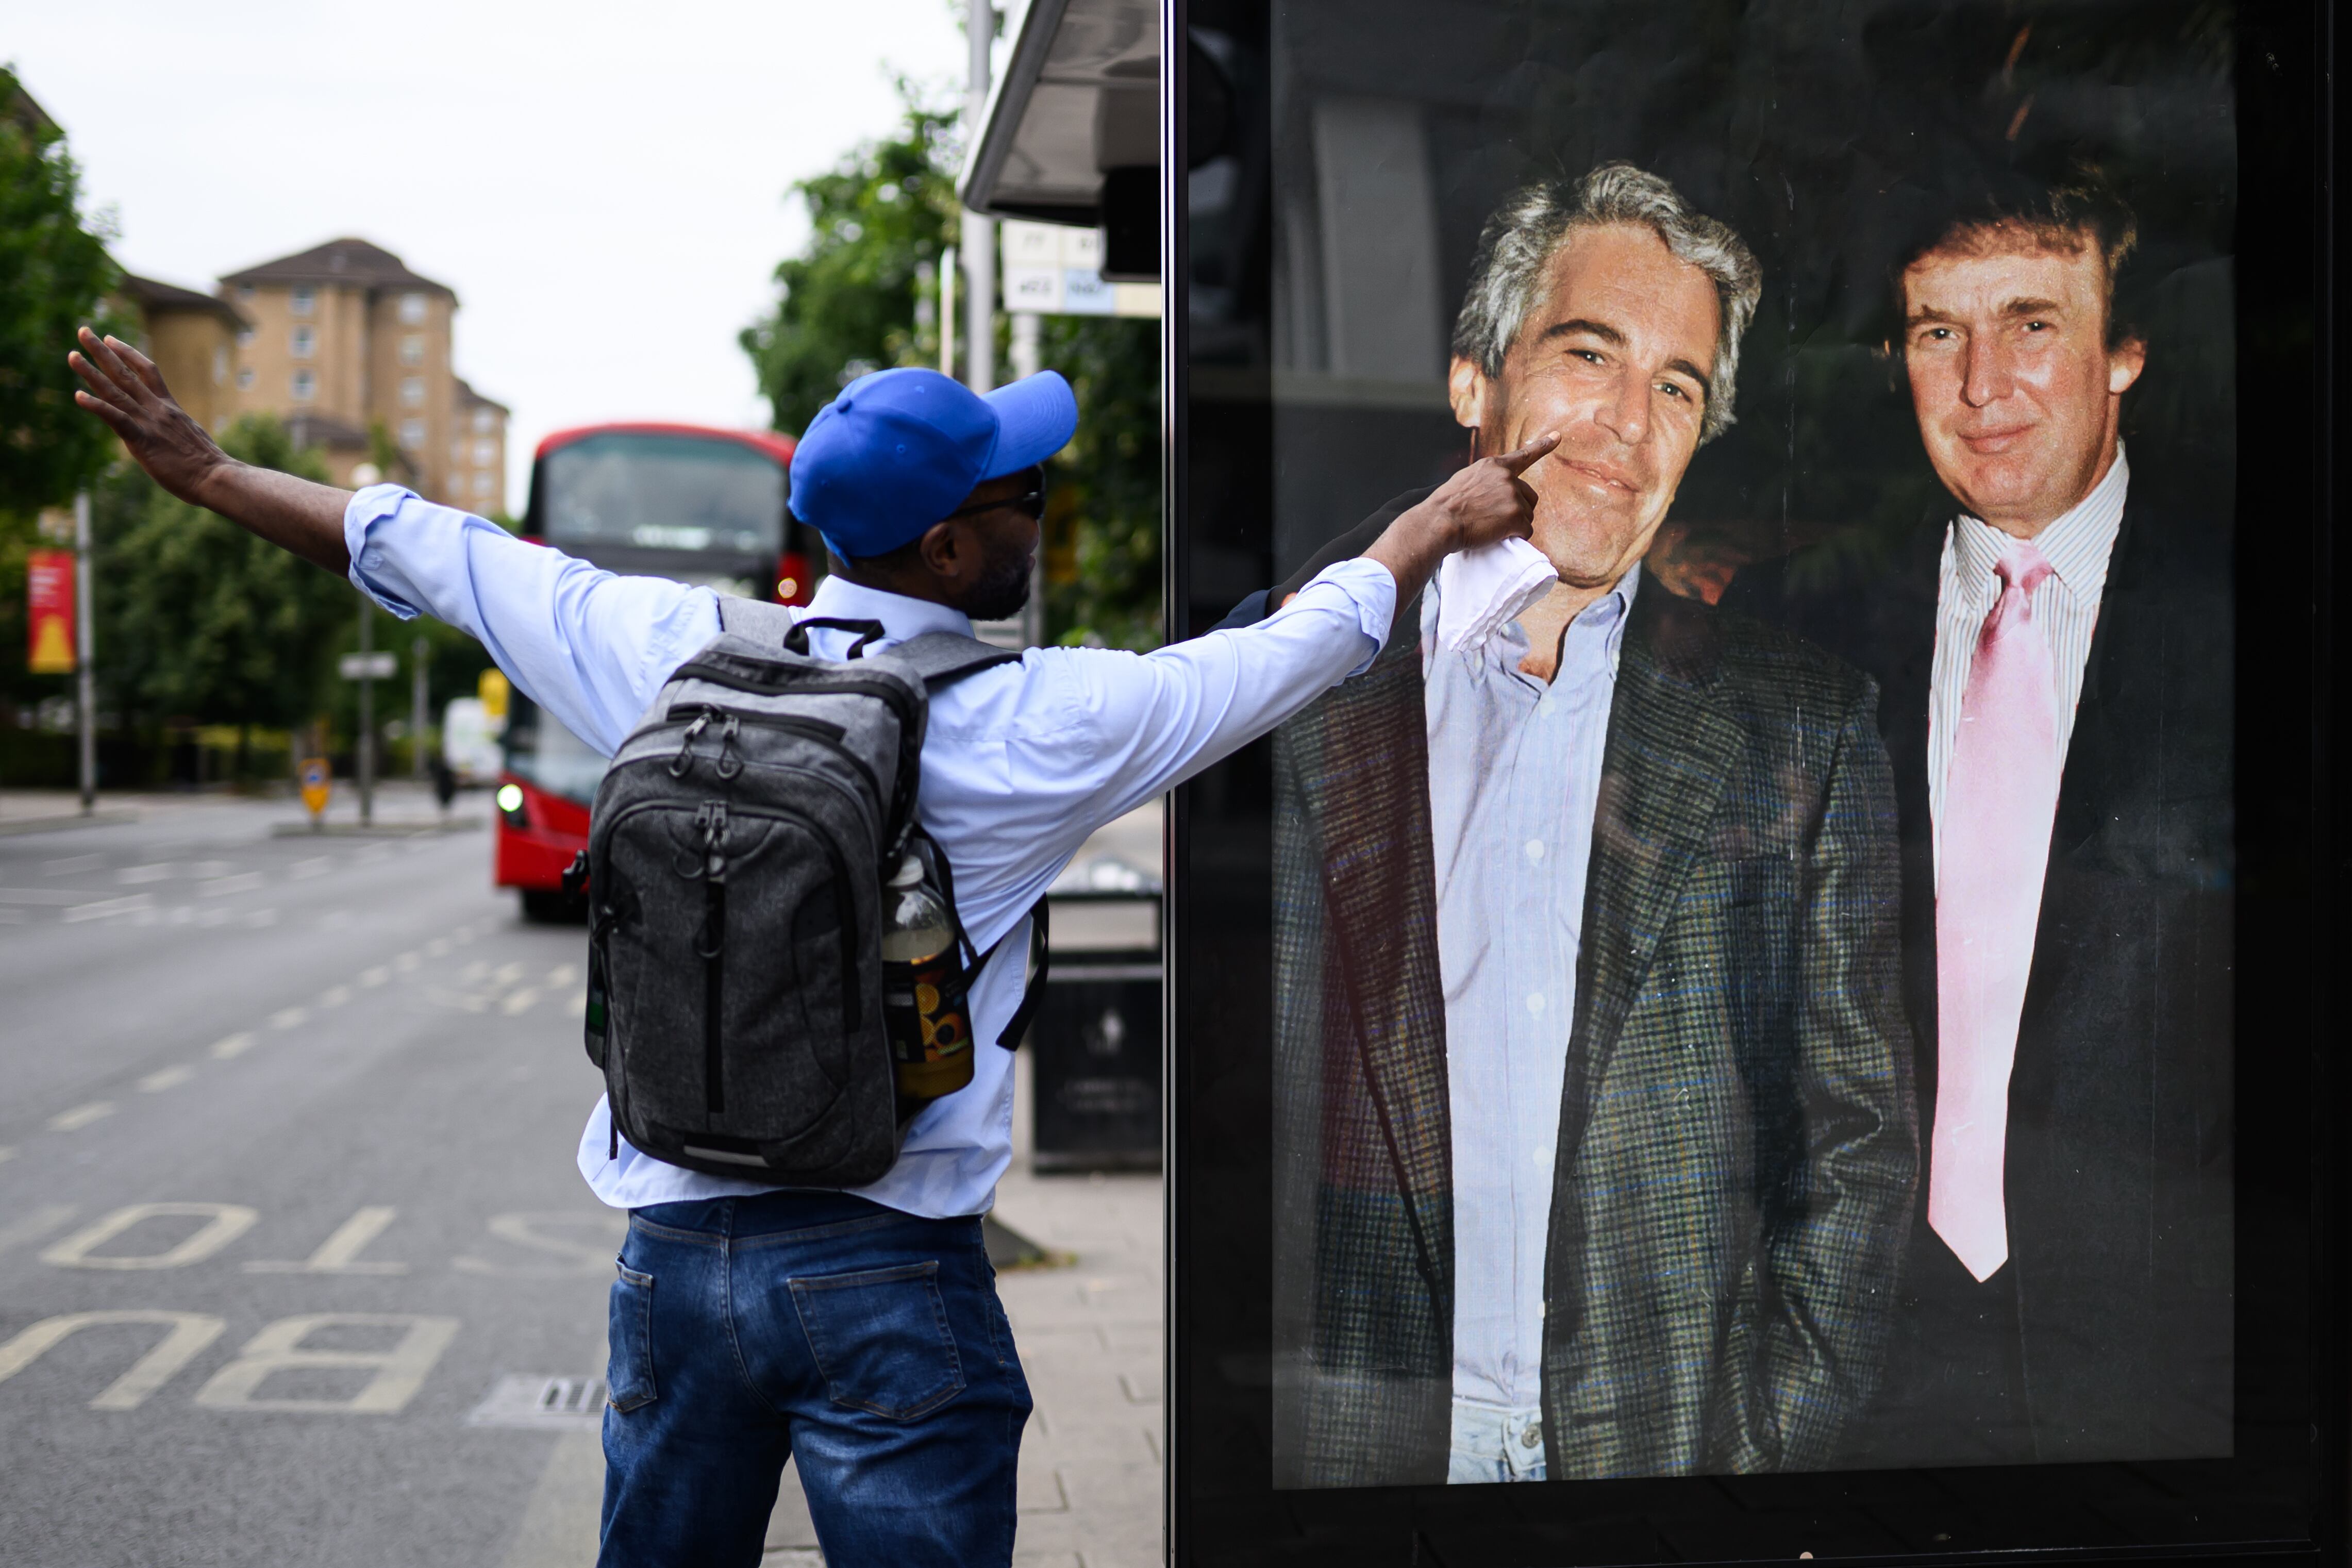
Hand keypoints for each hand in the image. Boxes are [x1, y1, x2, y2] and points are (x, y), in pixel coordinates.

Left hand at [68, 327, 232, 506]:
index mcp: (170, 408)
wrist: (216, 477)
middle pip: (126, 374)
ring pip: (115, 392)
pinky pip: (116, 419)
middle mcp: (157, 409)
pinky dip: (96, 406)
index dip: (128, 353)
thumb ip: (177, 430)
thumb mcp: (193, 439)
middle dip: (102, 351)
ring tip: (72, 356)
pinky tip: (78, 396)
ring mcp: (150, 423)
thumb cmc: (210, 467)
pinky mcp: (143, 441)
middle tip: (84, 331)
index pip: (148, 372)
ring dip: (91, 373)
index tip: (111, 339)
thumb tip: (175, 435)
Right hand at [1408, 430, 1557, 553]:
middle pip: (1528, 495)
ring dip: (1515, 524)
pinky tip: (1499, 536)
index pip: (1523, 455)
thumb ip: (1484, 481)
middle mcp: (1506, 477)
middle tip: (1497, 519)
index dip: (1542, 446)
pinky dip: (1516, 537)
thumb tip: (1494, 495)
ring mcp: (1512, 495)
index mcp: (1492, 466)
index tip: (1557, 436)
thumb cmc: (1445, 507)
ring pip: (1527, 514)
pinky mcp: (1516, 515)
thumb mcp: (1464, 481)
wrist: (1440, 521)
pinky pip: (1526, 531)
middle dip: (1519, 509)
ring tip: (1492, 527)